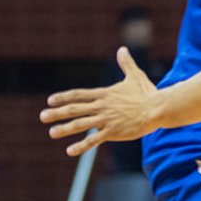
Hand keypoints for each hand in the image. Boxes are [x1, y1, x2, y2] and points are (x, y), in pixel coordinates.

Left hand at [40, 47, 158, 156]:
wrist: (157, 108)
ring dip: (64, 128)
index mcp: (104, 94)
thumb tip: (123, 49)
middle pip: (74, 109)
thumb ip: (126, 64)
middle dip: (57, 113)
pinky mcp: (113, 132)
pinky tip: (70, 151)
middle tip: (42, 117)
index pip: (79, 95)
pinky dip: (81, 146)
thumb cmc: (147, 93)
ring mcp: (106, 119)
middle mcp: (101, 106)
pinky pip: (94, 140)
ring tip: (52, 133)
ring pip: (80, 124)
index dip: (63, 97)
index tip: (50, 101)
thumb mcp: (135, 76)